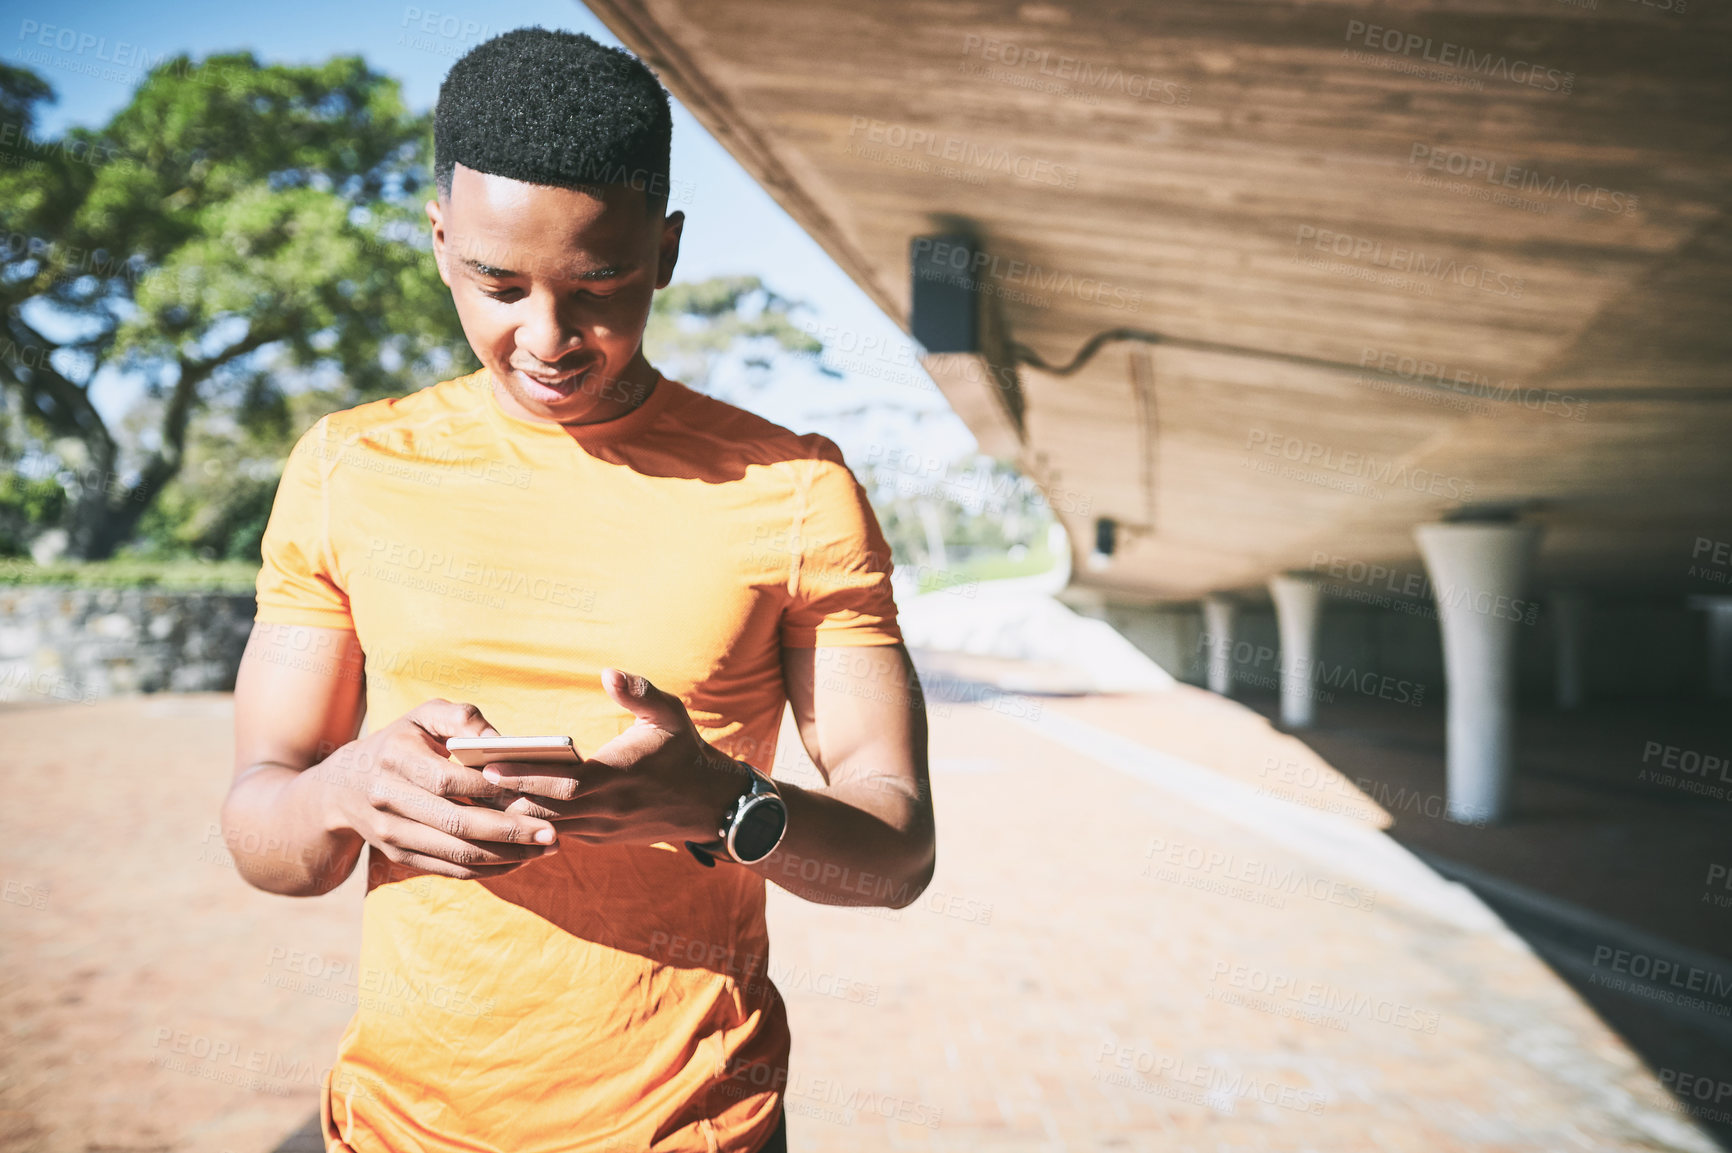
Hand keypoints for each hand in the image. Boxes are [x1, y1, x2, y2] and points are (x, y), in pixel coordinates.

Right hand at [311, 698, 560, 880]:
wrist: (344, 787)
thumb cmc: (402, 742)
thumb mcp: (424, 715)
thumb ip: (462, 718)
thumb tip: (502, 741)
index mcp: (394, 757)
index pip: (448, 779)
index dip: (491, 789)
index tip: (532, 793)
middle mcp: (387, 799)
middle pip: (456, 823)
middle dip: (509, 830)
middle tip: (552, 833)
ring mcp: (391, 834)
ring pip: (455, 853)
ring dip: (506, 856)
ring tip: (546, 849)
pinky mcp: (400, 857)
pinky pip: (450, 869)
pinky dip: (488, 869)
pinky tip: (521, 859)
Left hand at [485, 668, 751, 847]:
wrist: (711, 805)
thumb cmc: (685, 752)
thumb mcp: (670, 714)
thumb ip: (639, 693)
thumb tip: (608, 673)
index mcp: (620, 776)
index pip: (564, 783)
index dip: (526, 777)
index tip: (491, 766)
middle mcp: (608, 808)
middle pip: (545, 809)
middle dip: (506, 798)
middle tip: (466, 782)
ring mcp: (603, 828)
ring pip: (547, 826)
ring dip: (514, 813)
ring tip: (475, 795)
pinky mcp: (601, 838)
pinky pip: (558, 833)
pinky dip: (532, 823)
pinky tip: (504, 810)